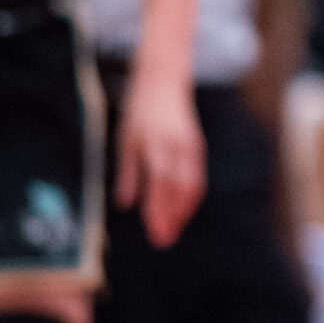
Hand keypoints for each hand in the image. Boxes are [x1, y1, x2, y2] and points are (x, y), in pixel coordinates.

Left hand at [117, 71, 204, 247]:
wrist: (164, 81)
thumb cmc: (140, 112)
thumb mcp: (126, 140)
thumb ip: (128, 173)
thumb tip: (126, 205)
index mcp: (156, 145)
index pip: (160, 185)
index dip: (158, 212)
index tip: (154, 234)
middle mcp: (177, 147)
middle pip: (180, 190)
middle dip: (173, 218)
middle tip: (163, 241)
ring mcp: (190, 147)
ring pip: (193, 185)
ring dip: (184, 211)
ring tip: (173, 230)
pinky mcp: (197, 146)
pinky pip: (197, 177)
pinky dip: (191, 197)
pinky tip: (182, 210)